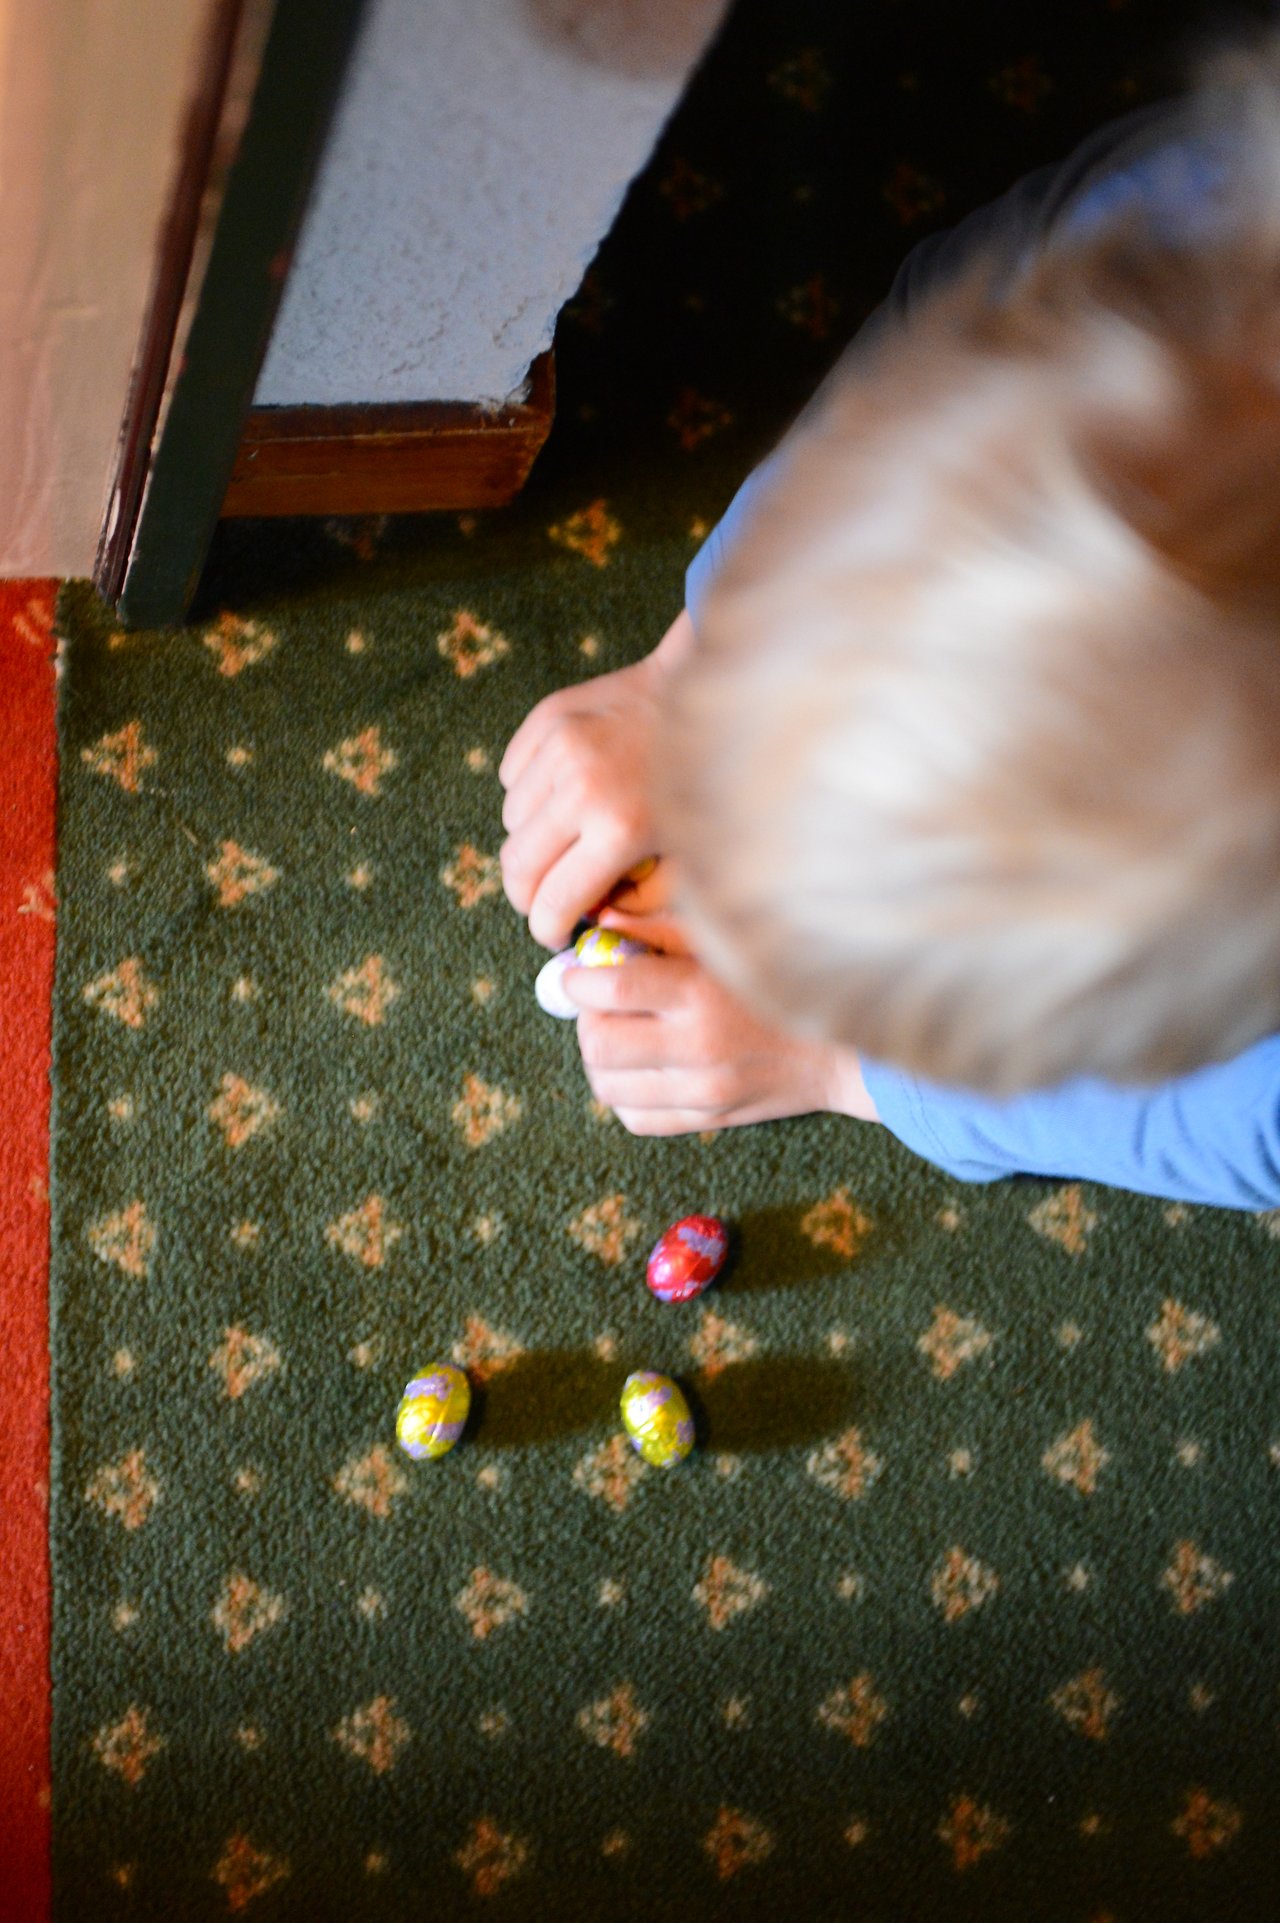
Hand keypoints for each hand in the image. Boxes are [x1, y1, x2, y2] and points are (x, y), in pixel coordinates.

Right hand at [498, 609, 695, 948]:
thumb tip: (593, 919)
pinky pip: (512, 777)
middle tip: (546, 898)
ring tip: (569, 835)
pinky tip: (565, 791)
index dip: (546, 929)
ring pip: (512, 822)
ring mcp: (560, 746)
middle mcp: (581, 787)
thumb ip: (639, 898)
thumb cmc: (709, 781)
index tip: (555, 932)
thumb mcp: (690, 855)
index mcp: (620, 829)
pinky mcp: (549, 716)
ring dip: (533, 839)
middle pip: (517, 866)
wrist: (712, 689)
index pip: (550, 902)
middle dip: (527, 894)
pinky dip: (530, 793)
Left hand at [565, 950, 878, 1135]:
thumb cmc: (782, 982)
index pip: (608, 990)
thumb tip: (601, 927)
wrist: (843, 1050)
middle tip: (602, 1003)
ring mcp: (702, 1092)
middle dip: (587, 1019)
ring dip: (601, 1058)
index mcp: (701, 992)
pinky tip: (641, 1068)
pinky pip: (632, 1117)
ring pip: (605, 1085)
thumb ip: (661, 930)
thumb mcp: (726, 942)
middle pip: (597, 1043)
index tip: (579, 972)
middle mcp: (698, 1047)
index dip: (578, 979)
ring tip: (622, 1033)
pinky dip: (623, 1093)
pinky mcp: (706, 1120)